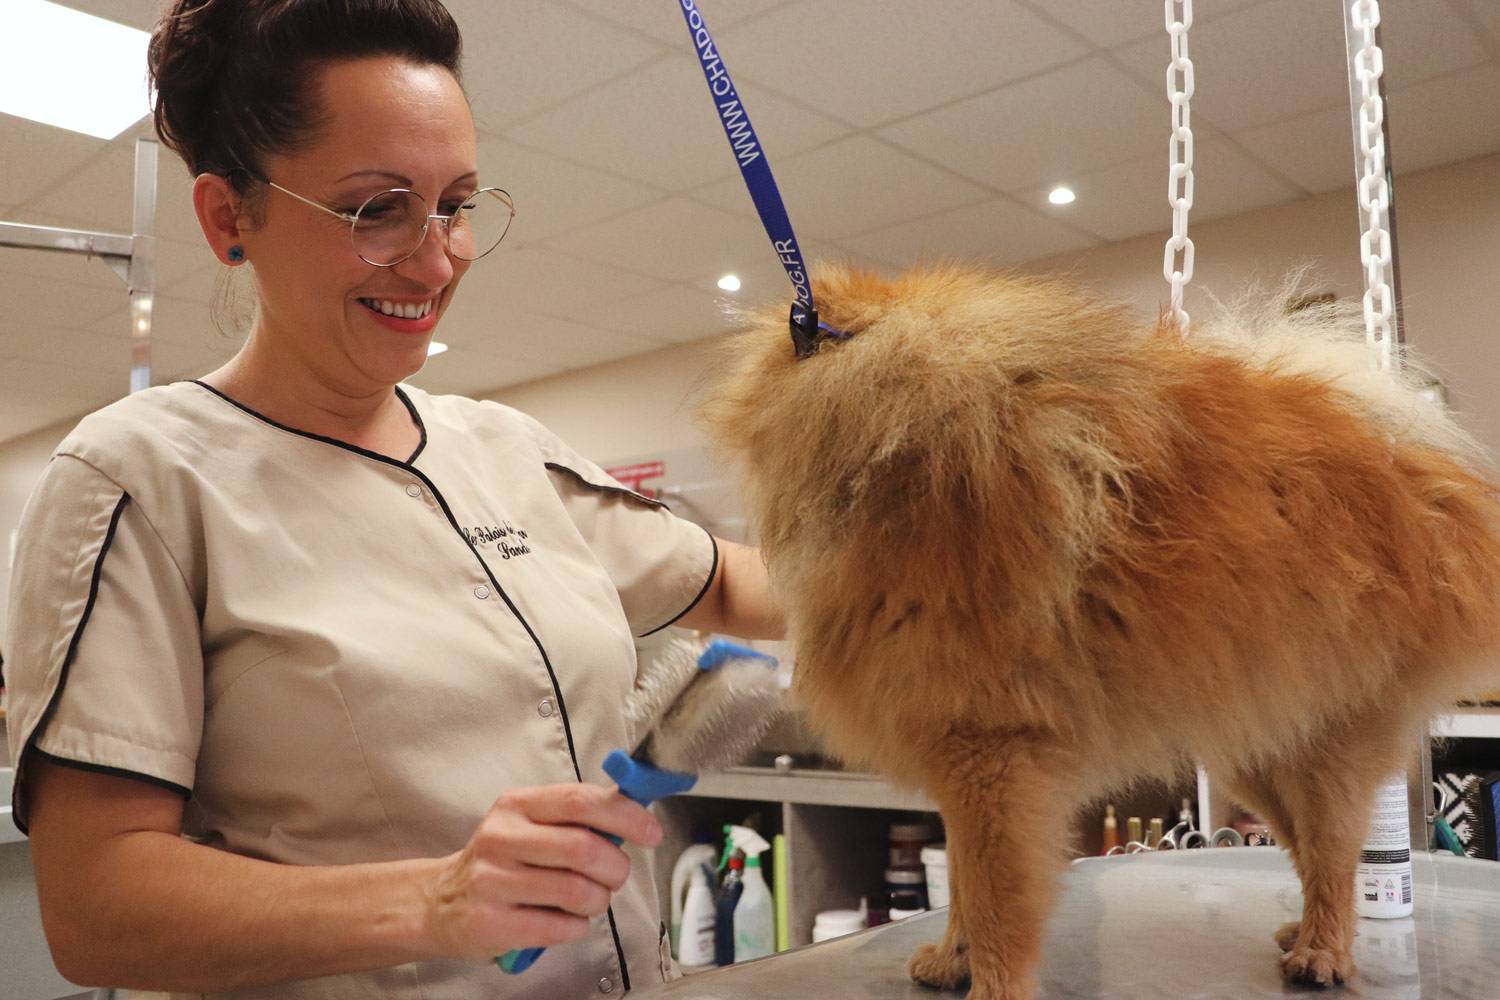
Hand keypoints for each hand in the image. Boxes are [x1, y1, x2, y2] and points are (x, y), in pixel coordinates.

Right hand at [423, 783, 663, 960]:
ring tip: (588, 900)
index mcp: (517, 805)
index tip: (651, 831)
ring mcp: (493, 882)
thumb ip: (578, 816)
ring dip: (598, 900)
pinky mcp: (492, 923)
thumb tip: (635, 810)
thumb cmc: (503, 860)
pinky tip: (563, 920)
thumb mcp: (531, 823)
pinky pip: (561, 927)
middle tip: (615, 875)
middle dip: (616, 866)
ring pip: (578, 891)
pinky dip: (576, 926)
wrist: (441, 901)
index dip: (625, 815)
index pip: (581, 800)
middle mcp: (501, 838)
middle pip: (584, 848)